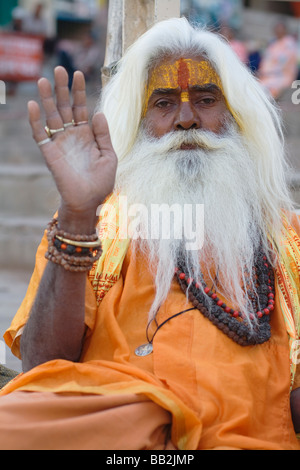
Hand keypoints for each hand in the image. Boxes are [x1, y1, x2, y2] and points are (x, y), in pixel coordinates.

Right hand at [28, 66, 116, 229]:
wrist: (89, 201)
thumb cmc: (101, 182)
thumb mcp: (109, 156)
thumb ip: (104, 135)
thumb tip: (98, 112)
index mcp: (86, 135)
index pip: (81, 108)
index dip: (79, 91)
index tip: (78, 73)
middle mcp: (72, 136)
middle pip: (65, 107)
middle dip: (62, 89)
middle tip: (59, 69)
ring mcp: (60, 143)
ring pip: (51, 116)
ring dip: (47, 99)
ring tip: (44, 80)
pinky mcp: (50, 153)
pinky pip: (40, 135)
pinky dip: (35, 121)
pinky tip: (33, 105)